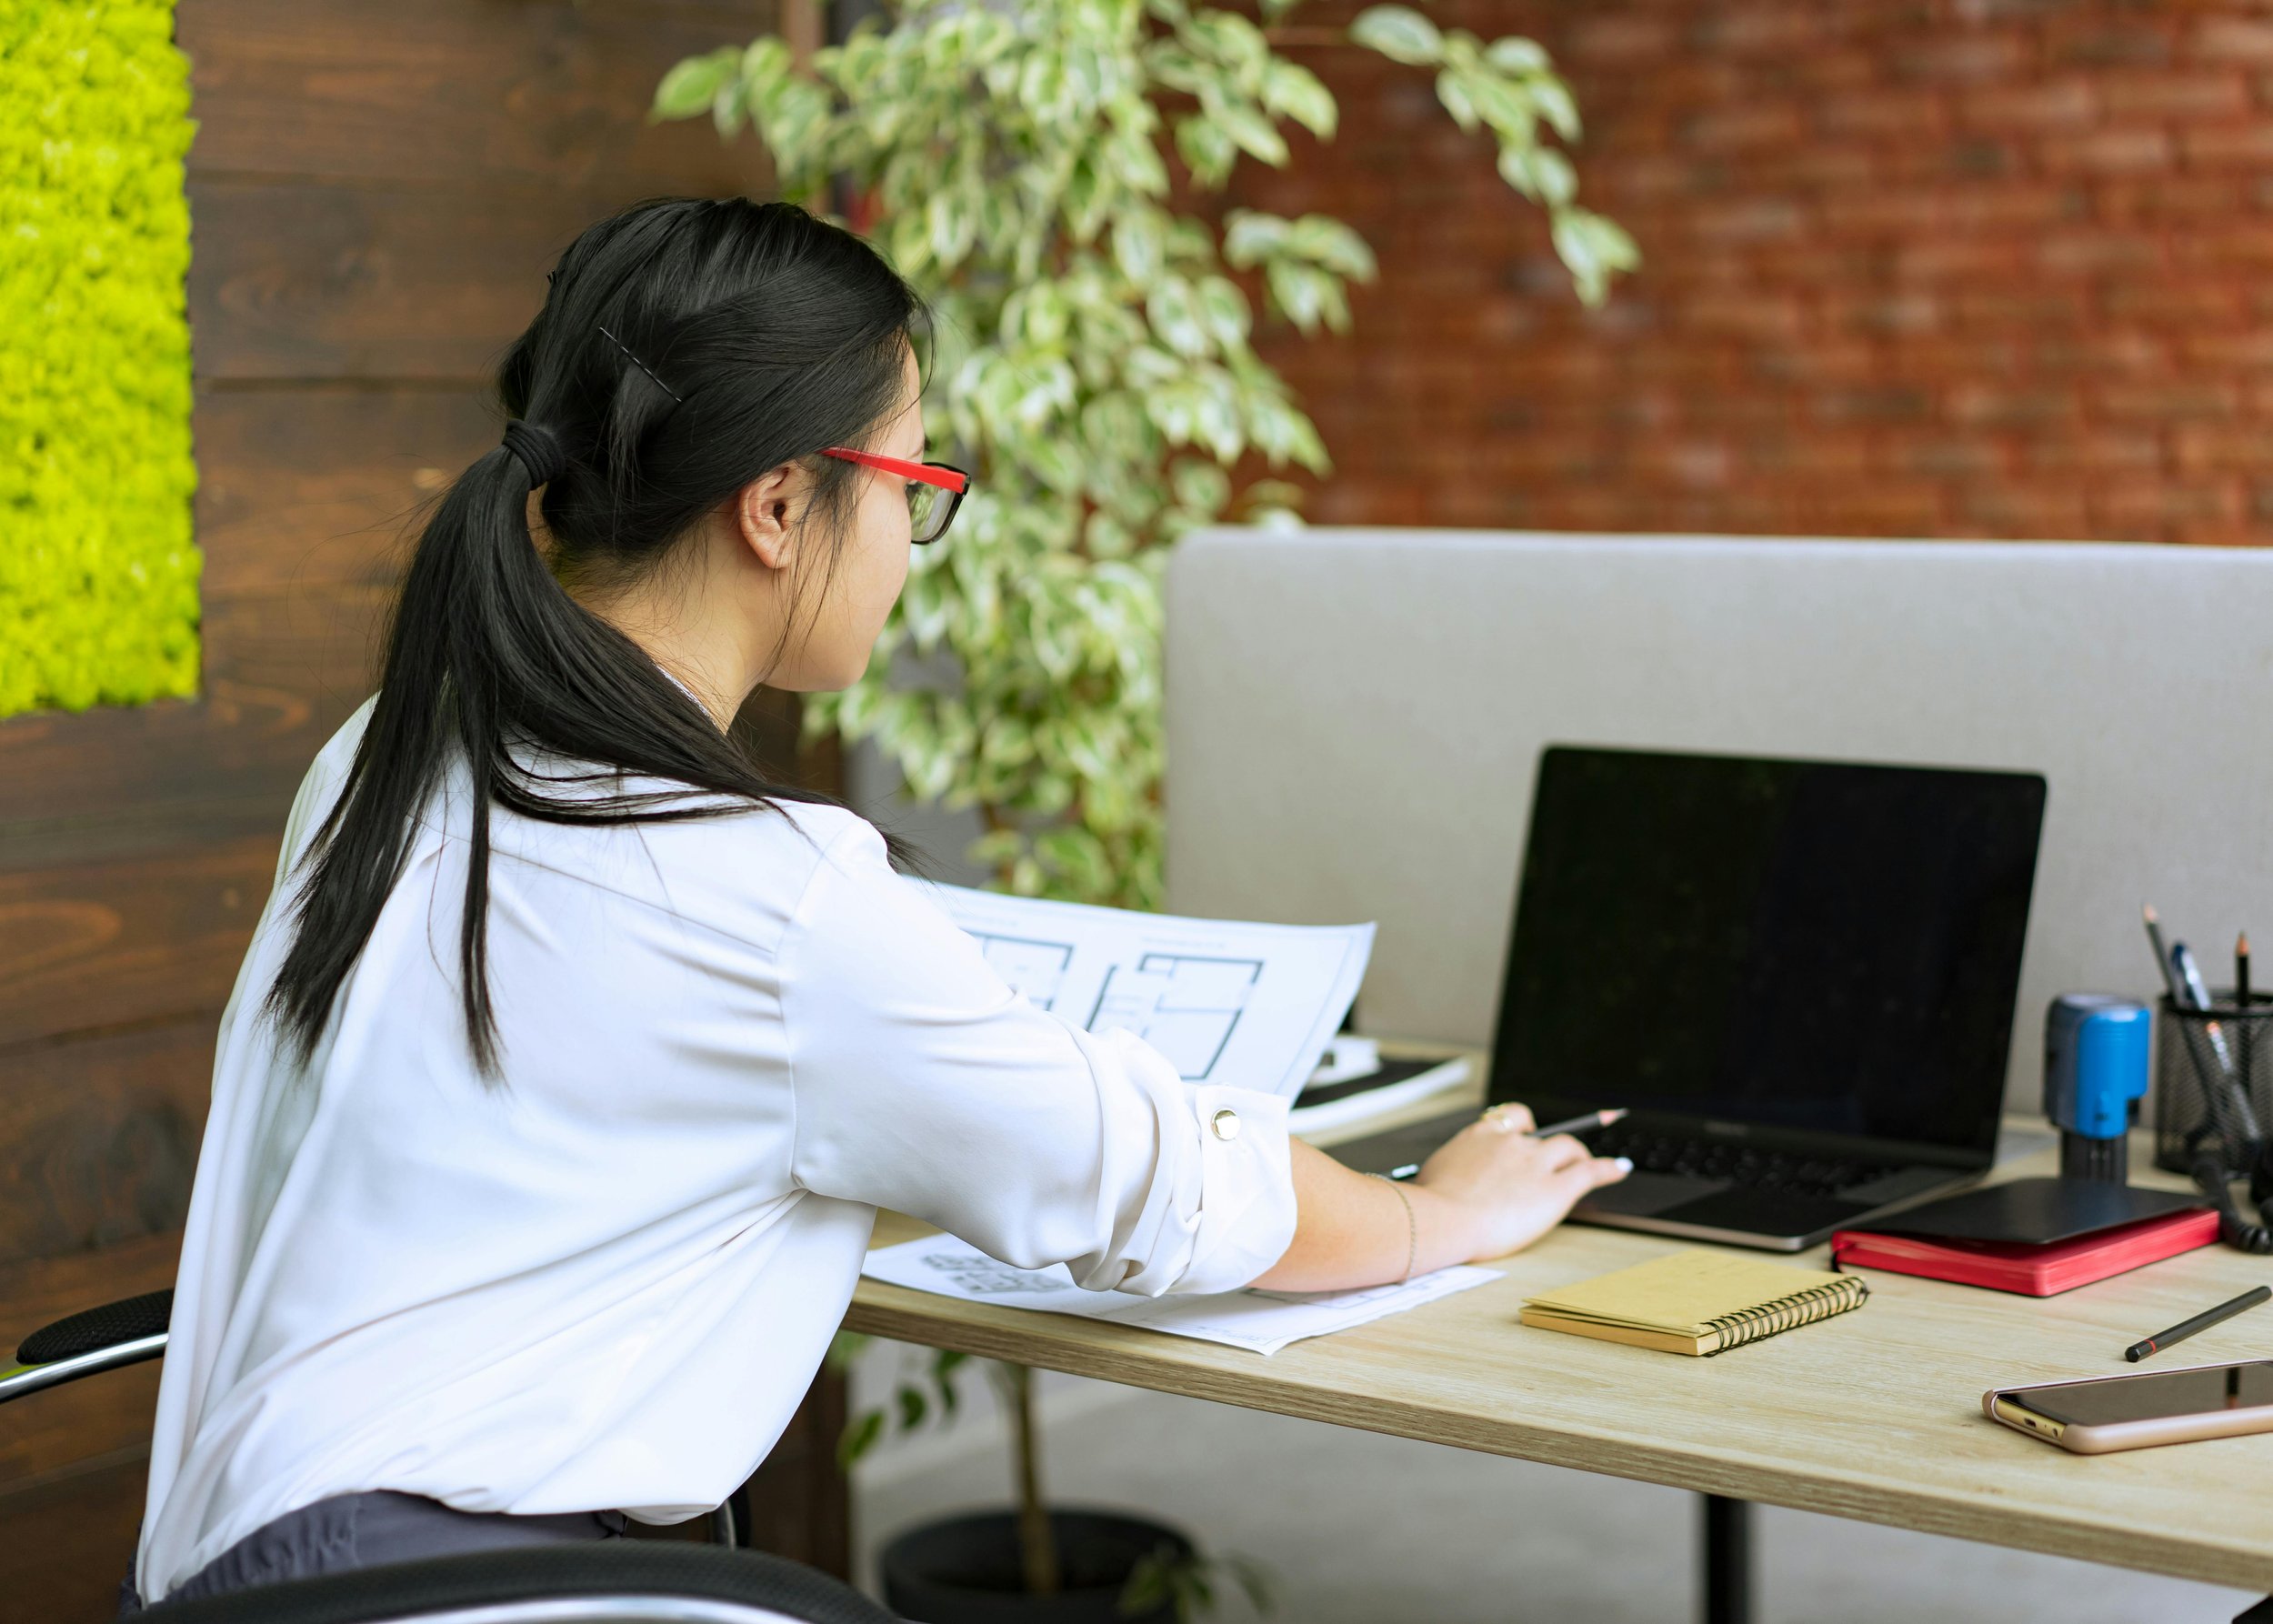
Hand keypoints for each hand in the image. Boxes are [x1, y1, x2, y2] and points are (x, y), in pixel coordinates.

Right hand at [1411, 1102, 1630, 1262]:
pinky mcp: (1555, 1189)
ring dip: (1578, 1157)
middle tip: (1561, 1154)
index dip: (1525, 1125)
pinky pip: (1589, 1172)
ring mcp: (1535, 1163)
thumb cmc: (1430, 1206)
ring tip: (1589, 1164)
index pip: (1512, 1118)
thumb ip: (1451, 1171)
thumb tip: (1444, 1181)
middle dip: (1553, 1145)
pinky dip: (1609, 1168)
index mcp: (1479, 1136)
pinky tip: (1620, 1169)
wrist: (1442, 1219)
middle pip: (1543, 1135)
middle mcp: (1510, 1142)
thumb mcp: (1432, 1175)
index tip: (1530, 1129)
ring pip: (1568, 1150)